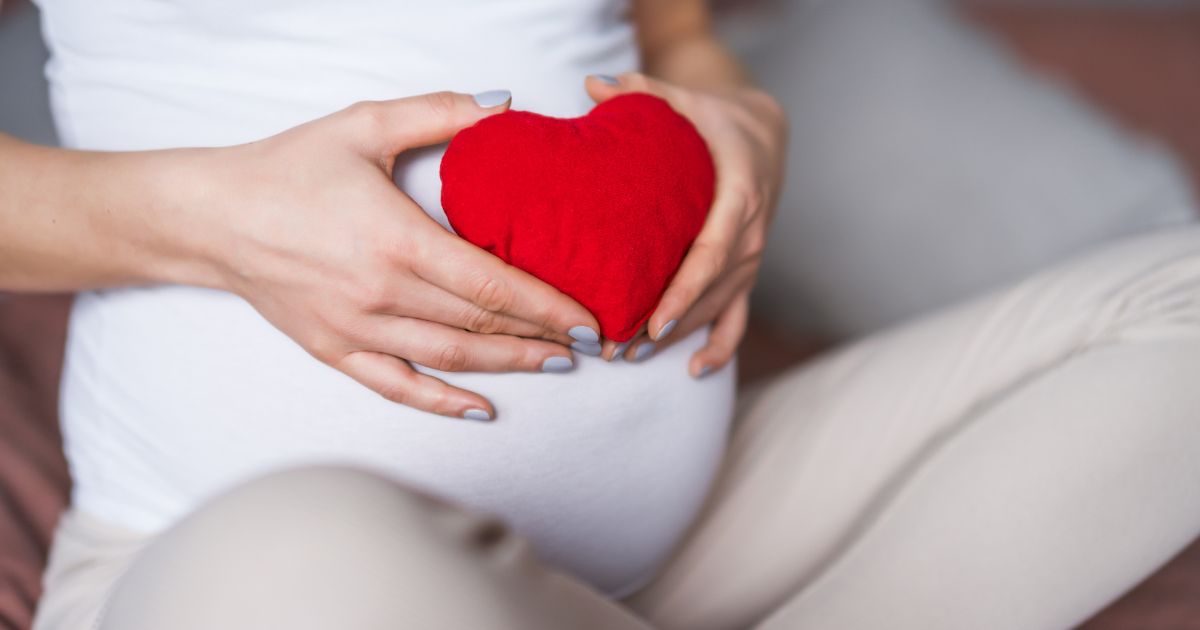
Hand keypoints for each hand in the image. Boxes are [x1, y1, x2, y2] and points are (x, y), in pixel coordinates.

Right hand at [181, 91, 600, 419]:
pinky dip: (441, 402)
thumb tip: (504, 104)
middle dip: (541, 337)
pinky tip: (479, 409)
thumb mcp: (364, 125)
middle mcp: (380, 292)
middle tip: (590, 344)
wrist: (210, 215)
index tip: (589, 318)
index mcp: (395, 238)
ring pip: (449, 358)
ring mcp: (355, 329)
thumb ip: (439, 112)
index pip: (491, 283)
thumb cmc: (288, 167)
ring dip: (507, 366)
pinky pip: (395, 387)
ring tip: (555, 366)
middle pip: (479, 324)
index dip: (548, 306)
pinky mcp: (332, 349)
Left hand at [584, 74, 786, 375]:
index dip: (683, 293)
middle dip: (666, 326)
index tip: (652, 322)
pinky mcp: (746, 272)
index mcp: (738, 196)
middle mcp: (749, 235)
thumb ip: (641, 92)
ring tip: (629, 359)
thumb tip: (591, 84)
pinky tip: (693, 372)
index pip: (711, 254)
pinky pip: (737, 319)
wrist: (763, 134)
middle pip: (709, 294)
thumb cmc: (713, 118)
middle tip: (616, 349)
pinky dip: (719, 347)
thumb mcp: (683, 98)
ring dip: (677, 340)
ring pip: (717, 310)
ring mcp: (750, 259)